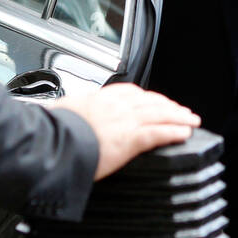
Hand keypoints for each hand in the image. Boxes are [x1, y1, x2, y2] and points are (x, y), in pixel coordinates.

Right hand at [52, 83, 200, 179]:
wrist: (46, 145)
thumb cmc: (48, 133)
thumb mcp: (59, 114)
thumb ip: (69, 112)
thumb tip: (61, 113)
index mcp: (97, 98)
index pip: (130, 93)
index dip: (147, 97)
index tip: (156, 101)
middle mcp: (114, 106)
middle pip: (150, 101)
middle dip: (169, 106)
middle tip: (182, 111)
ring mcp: (123, 121)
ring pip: (159, 115)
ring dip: (178, 117)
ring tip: (191, 120)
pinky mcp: (128, 139)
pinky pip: (158, 133)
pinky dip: (173, 132)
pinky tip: (184, 133)